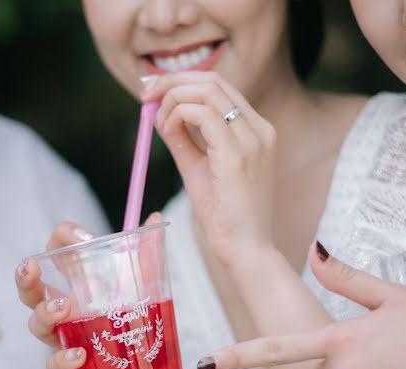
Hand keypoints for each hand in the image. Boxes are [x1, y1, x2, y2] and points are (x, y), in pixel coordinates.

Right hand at [15, 214, 162, 368]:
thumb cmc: (135, 330)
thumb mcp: (145, 290)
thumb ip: (147, 255)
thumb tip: (156, 217)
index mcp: (78, 285)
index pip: (58, 254)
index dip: (60, 238)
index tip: (80, 235)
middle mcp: (64, 310)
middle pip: (31, 289)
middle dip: (25, 276)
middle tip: (30, 267)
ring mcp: (63, 339)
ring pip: (37, 324)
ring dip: (45, 314)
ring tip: (63, 310)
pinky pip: (55, 364)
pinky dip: (64, 359)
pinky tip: (79, 354)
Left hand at [142, 72, 275, 267]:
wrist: (244, 249)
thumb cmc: (224, 217)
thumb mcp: (199, 169)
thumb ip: (184, 141)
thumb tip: (161, 117)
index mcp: (257, 130)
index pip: (220, 87)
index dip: (183, 81)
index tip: (154, 91)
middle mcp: (260, 129)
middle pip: (213, 81)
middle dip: (172, 81)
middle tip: (145, 93)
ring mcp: (252, 139)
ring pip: (206, 91)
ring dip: (172, 100)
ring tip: (157, 123)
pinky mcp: (236, 154)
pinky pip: (201, 115)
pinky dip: (176, 115)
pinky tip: (167, 131)